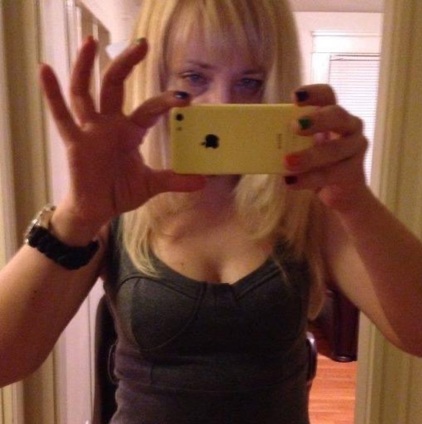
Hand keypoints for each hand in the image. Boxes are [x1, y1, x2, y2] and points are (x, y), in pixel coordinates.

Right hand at [40, 37, 204, 233]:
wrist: (98, 209)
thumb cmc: (121, 191)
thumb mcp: (151, 184)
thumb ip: (175, 180)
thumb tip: (202, 182)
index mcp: (130, 131)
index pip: (149, 109)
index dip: (166, 102)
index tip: (184, 96)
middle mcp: (110, 125)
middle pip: (115, 86)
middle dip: (126, 64)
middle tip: (142, 44)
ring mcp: (90, 131)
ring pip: (85, 92)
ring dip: (85, 67)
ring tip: (89, 41)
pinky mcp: (75, 142)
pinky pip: (62, 116)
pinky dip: (52, 94)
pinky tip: (45, 70)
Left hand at [284, 84, 368, 211]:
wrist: (340, 193)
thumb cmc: (317, 163)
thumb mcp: (302, 147)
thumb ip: (288, 140)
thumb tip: (254, 139)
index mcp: (333, 115)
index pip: (327, 95)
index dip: (313, 93)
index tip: (294, 97)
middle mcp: (349, 126)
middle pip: (337, 115)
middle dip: (316, 120)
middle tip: (294, 127)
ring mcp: (355, 148)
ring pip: (334, 149)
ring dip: (309, 156)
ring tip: (287, 162)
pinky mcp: (354, 172)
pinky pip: (332, 174)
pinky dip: (309, 178)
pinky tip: (291, 181)